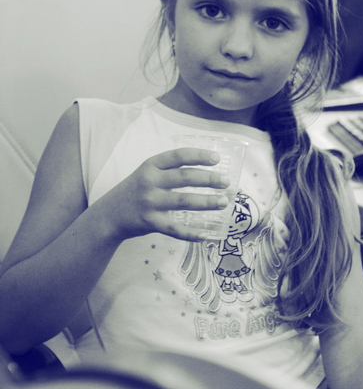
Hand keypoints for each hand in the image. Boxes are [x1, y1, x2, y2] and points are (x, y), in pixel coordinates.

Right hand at [103, 148, 229, 241]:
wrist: (109, 215)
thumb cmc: (135, 190)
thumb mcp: (146, 172)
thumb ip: (169, 169)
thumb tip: (204, 170)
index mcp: (150, 166)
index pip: (178, 156)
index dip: (199, 156)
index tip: (217, 159)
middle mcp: (150, 182)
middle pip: (185, 178)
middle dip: (209, 179)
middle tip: (226, 182)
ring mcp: (150, 202)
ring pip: (184, 201)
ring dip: (207, 202)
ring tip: (223, 202)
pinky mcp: (149, 222)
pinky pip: (175, 229)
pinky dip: (192, 233)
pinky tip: (207, 234)